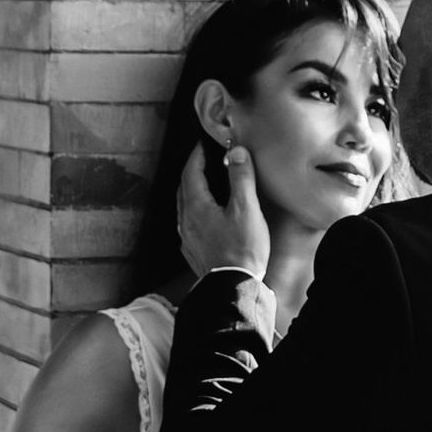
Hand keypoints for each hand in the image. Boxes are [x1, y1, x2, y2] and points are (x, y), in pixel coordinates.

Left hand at [178, 141, 271, 285]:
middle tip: (204, 160)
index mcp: (196, 206)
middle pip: (184, 188)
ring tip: (204, 184)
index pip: (191, 172)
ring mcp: (187, 237)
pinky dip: (194, 210)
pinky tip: (204, 215)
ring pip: (184, 206)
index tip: (204, 144)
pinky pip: (188, 223)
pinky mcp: (192, 251)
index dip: (197, 156)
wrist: (233, 287)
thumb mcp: (247, 209)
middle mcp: (186, 220)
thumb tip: (237, 152)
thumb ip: (241, 178)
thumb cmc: (242, 250)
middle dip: (193, 171)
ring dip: (192, 191)